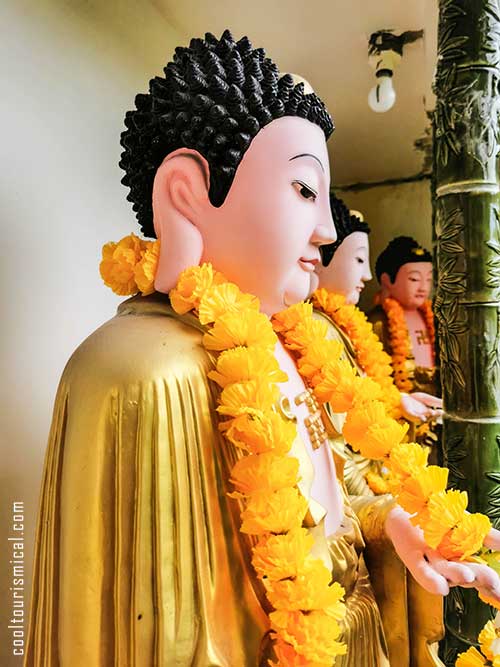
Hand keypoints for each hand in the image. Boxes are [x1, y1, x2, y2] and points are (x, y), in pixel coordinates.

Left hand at [385, 505, 499, 602]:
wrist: (405, 507)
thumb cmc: (437, 519)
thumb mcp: (466, 525)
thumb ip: (487, 536)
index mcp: (463, 562)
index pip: (482, 576)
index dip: (492, 584)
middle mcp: (448, 568)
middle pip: (466, 576)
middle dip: (480, 578)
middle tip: (494, 581)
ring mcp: (430, 564)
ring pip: (445, 572)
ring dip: (457, 574)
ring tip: (468, 575)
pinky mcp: (412, 558)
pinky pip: (421, 571)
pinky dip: (430, 579)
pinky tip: (441, 587)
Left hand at [400, 391, 442, 422]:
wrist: (403, 397)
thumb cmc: (415, 399)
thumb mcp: (428, 399)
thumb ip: (436, 402)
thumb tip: (447, 403)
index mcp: (428, 412)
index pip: (436, 414)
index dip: (441, 413)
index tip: (445, 411)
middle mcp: (423, 415)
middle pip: (431, 417)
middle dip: (435, 414)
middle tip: (440, 411)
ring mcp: (416, 415)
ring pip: (424, 419)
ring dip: (428, 416)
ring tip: (432, 411)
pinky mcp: (409, 414)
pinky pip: (414, 417)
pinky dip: (418, 417)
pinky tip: (423, 417)